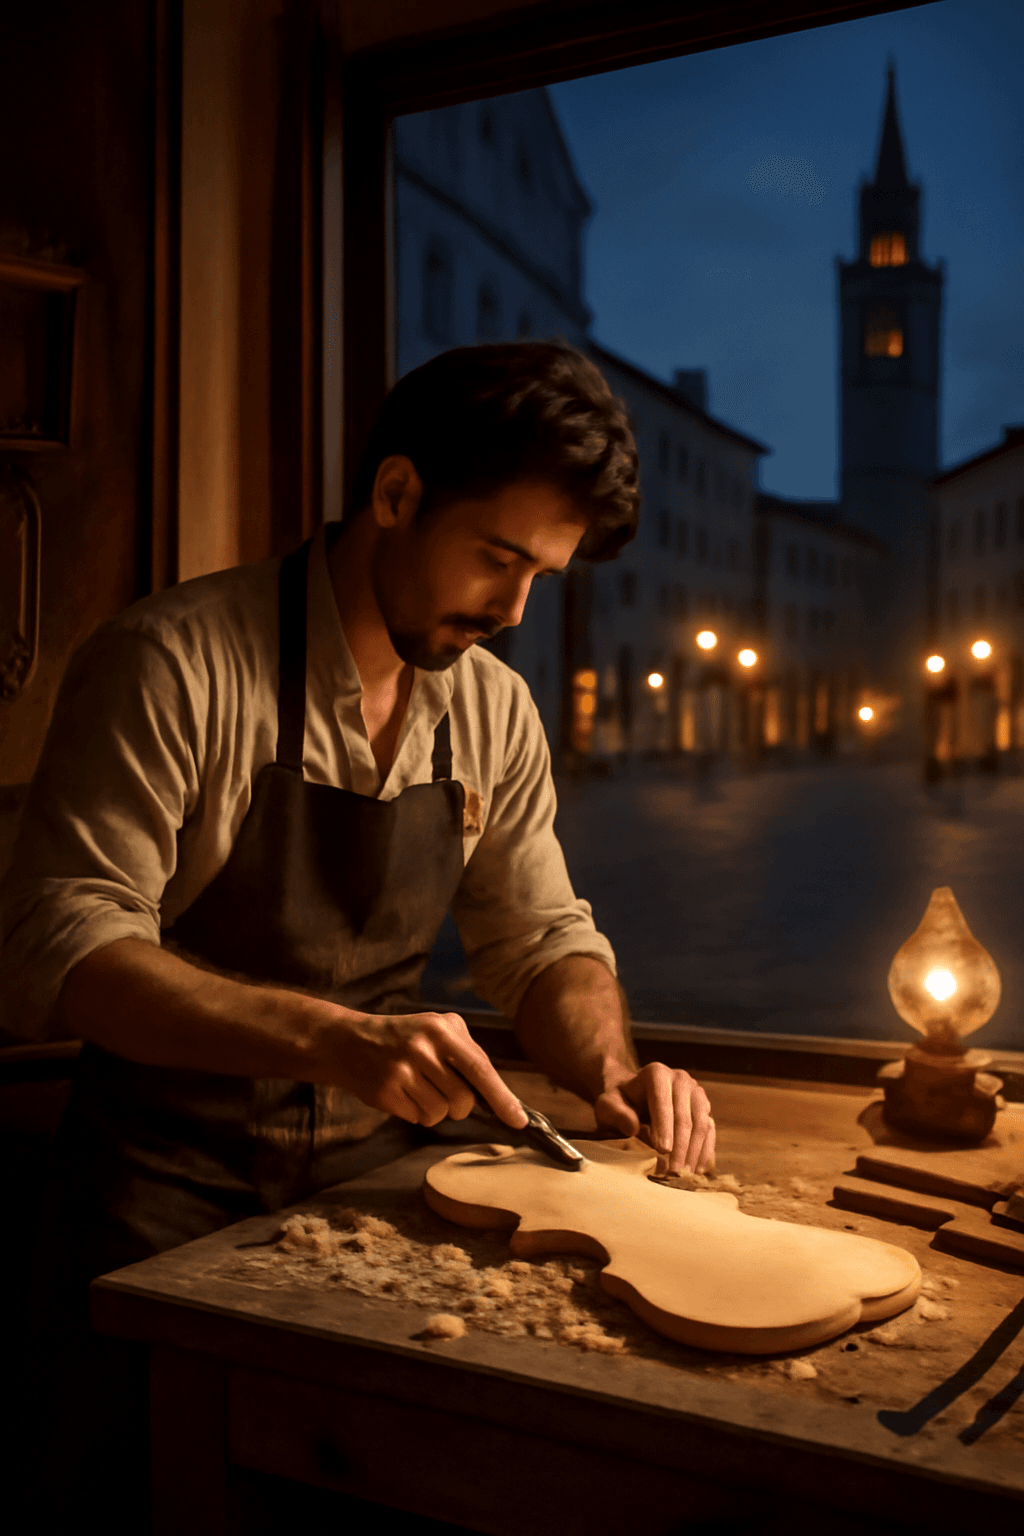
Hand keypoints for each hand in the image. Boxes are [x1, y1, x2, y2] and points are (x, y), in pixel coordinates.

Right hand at [325, 1007, 528, 1130]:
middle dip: (459, 1106)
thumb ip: (467, 1054)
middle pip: (463, 1100)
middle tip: (442, 1091)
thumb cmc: (404, 1038)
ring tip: (418, 1089)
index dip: (502, 1098)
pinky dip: (415, 1113)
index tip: (518, 1120)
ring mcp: (401, 1070)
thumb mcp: (436, 1029)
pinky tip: (401, 1093)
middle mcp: (422, 1047)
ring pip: (440, 1114)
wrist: (348, 1041)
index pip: (480, 1069)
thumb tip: (501, 1094)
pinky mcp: (385, 1092)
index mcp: (441, 1029)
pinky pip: (417, 1119)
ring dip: (434, 1110)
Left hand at [593, 1062, 714, 1173]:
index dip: (664, 1127)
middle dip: (680, 1146)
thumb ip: (616, 1113)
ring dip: (694, 1151)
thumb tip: (633, 1127)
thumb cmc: (620, 1103)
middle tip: (674, 1171)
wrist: (633, 1097)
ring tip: (685, 1174)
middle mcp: (680, 1079)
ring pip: (701, 1124)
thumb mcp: (608, 1105)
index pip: (663, 1102)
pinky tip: (699, 1169)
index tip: (662, 1151)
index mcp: (656, 1074)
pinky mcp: (704, 1107)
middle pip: (685, 1116)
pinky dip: (705, 1150)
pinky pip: (709, 1130)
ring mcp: (696, 1092)